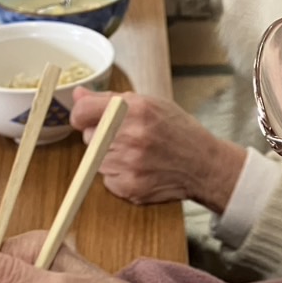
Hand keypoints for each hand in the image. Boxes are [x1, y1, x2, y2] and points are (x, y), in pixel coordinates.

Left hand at [70, 90, 247, 214]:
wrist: (203, 165)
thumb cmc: (177, 131)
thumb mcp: (149, 103)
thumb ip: (109, 99)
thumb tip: (78, 95)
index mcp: (133, 110)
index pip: (81, 113)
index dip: (82, 115)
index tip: (87, 118)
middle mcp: (130, 137)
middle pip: (89, 138)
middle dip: (102, 136)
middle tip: (128, 138)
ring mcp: (129, 165)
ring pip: (96, 161)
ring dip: (110, 157)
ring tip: (137, 154)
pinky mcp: (129, 188)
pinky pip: (107, 180)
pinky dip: (119, 176)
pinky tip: (140, 169)